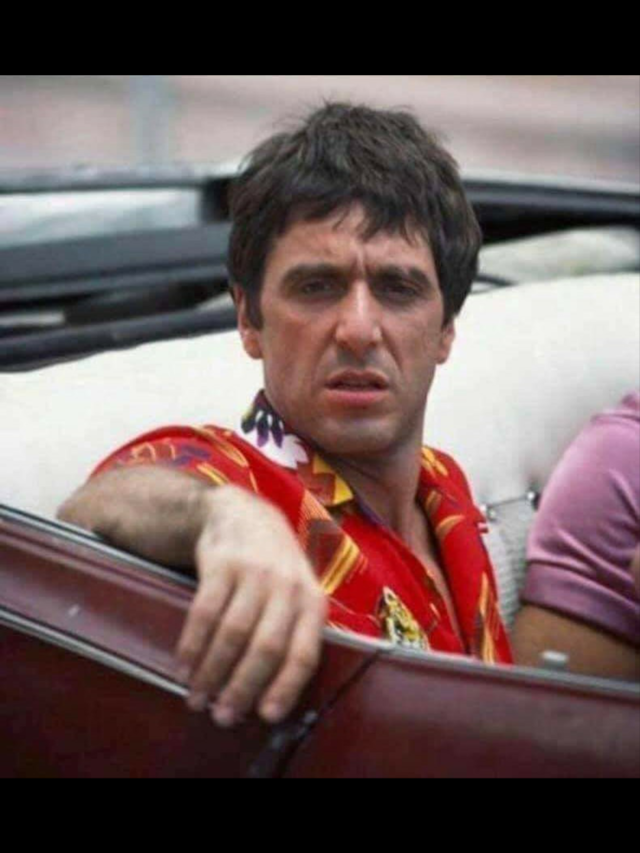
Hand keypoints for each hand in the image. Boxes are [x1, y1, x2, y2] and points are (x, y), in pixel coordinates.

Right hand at [176, 486, 326, 726]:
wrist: (243, 515)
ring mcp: (254, 572)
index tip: (265, 717)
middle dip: (241, 688)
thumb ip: (293, 635)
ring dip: (211, 673)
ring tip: (197, 698)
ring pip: (232, 634)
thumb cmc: (274, 570)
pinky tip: (183, 667)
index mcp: (312, 601)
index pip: (304, 653)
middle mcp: (287, 586)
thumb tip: (272, 697)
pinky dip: (191, 646)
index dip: (285, 688)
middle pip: (265, 648)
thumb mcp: (297, 594)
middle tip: (221, 716)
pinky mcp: (222, 563)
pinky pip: (204, 614)